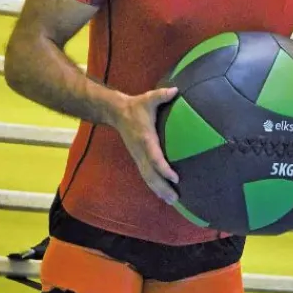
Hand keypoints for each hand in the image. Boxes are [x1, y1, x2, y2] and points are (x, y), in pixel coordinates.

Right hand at [113, 87, 179, 204]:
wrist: (116, 113)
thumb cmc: (136, 106)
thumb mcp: (149, 98)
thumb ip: (162, 95)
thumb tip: (176, 90)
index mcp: (145, 139)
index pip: (155, 158)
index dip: (164, 169)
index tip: (175, 178)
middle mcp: (141, 152)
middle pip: (151, 175)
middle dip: (163, 187)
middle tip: (175, 198)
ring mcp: (138, 157)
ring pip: (148, 179)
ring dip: (160, 191)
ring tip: (172, 201)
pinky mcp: (138, 160)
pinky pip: (146, 177)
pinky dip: (155, 187)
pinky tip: (163, 196)